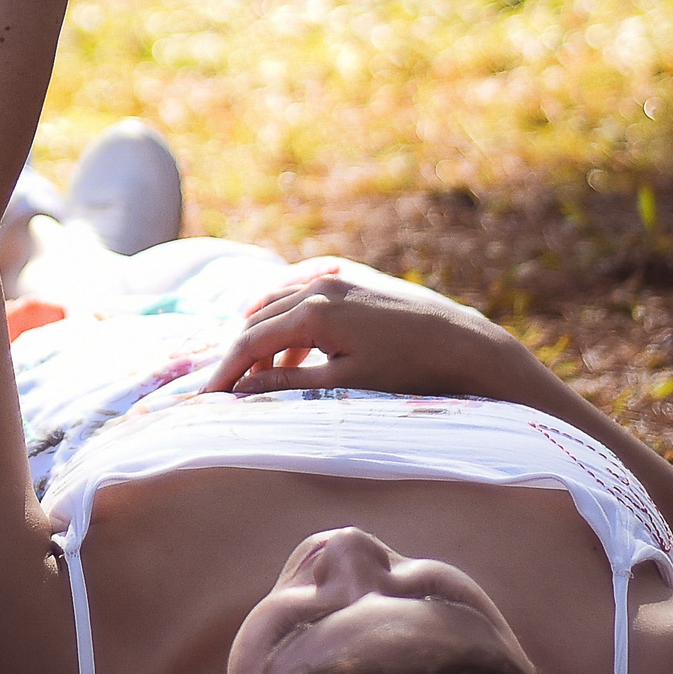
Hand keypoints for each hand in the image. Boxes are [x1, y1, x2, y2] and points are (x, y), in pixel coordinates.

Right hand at [203, 273, 521, 399]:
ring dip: (263, 335)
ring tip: (256, 372)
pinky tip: (284, 335)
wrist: (466, 345)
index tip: (207, 398)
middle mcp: (320, 285)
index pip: (251, 342)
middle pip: (259, 320)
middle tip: (224, 388)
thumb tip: (244, 390)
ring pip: (279, 302)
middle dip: (239, 355)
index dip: (226, 371)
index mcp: (315, 312)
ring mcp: (337, 275)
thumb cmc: (409, 371)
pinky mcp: (353, 276)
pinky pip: (302, 287)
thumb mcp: (345, 386)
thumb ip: (289, 384)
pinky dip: (285, 311)